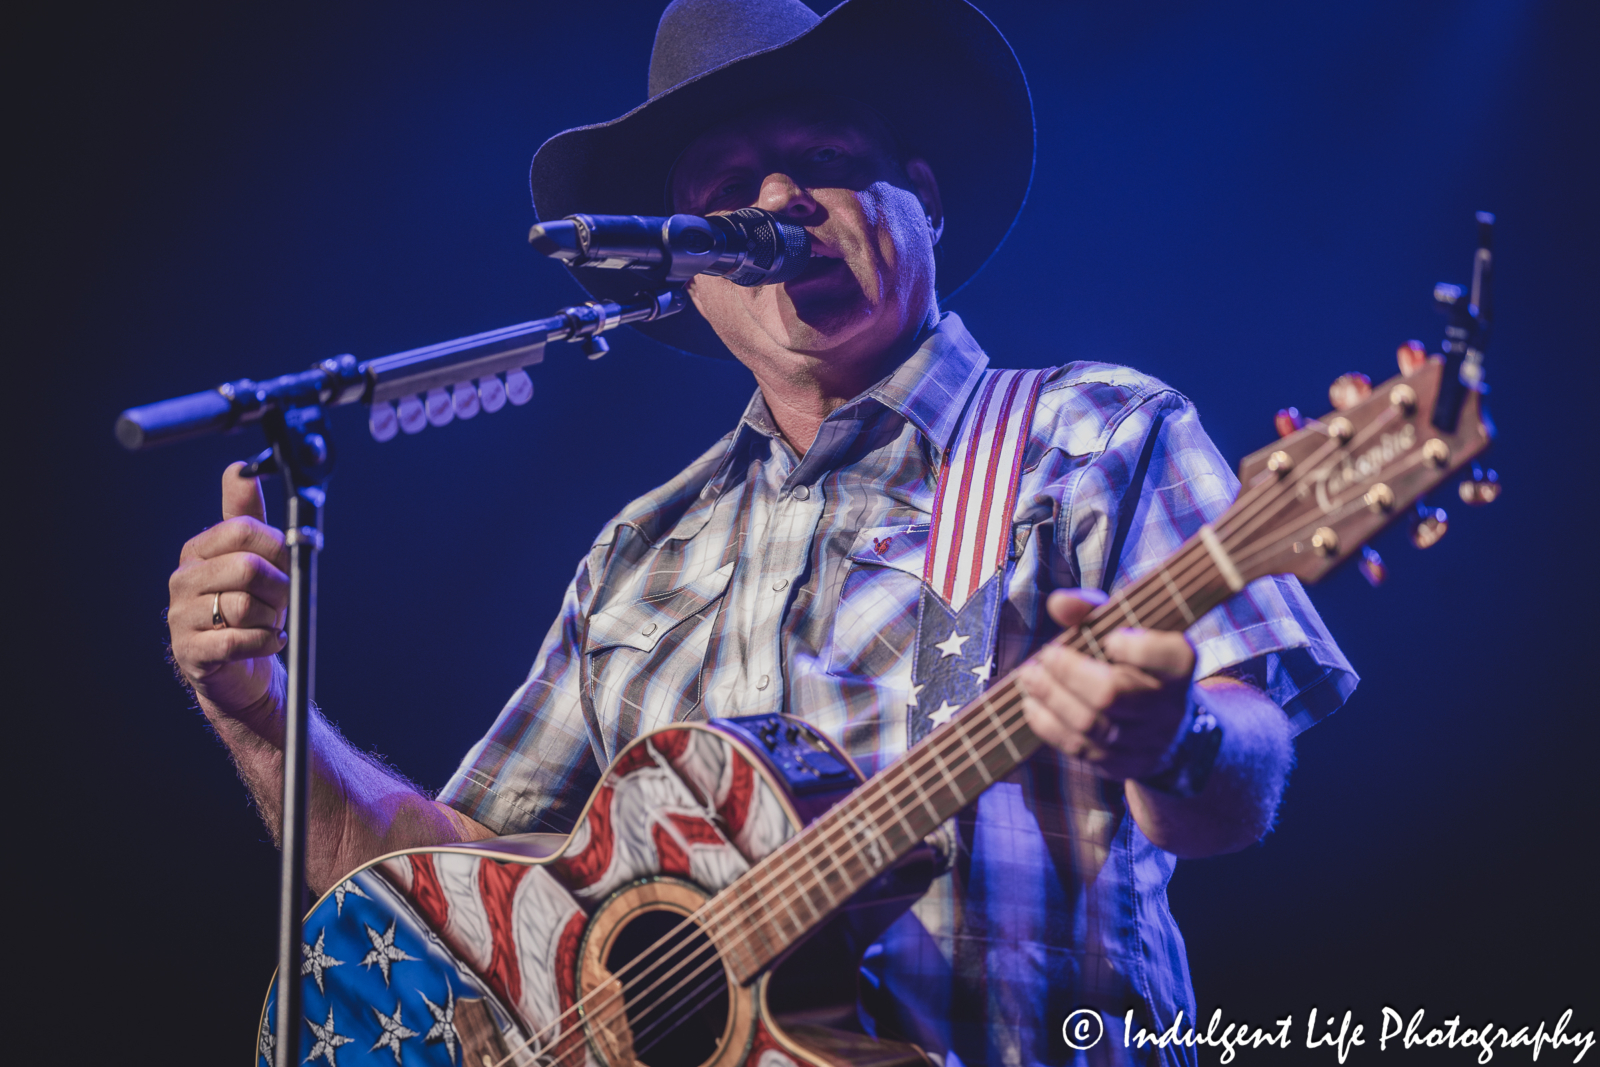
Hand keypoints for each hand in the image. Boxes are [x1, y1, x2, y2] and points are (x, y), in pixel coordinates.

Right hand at [167, 463, 288, 722]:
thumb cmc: (250, 609)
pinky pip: (237, 640)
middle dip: (279, 587)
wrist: (241, 669)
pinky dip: (265, 642)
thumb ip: (246, 514)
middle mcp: (183, 580)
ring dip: (272, 618)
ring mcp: (181, 617)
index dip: (278, 548)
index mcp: (199, 551)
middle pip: (247, 568)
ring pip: (244, 605)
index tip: (287, 565)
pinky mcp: (191, 653)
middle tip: (282, 601)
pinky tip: (270, 641)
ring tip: (270, 623)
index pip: (244, 530)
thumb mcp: (254, 558)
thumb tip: (238, 469)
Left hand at [1017, 589, 1196, 779]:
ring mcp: (1145, 741)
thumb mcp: (1126, 633)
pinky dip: (1049, 724)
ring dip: (1051, 697)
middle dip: (1069, 673)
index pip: (1169, 657)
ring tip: (1030, 677)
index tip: (1111, 639)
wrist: (1167, 730)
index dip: (1138, 648)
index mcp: (1178, 666)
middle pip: (1113, 694)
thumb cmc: (1137, 667)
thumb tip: (1058, 603)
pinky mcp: (1121, 765)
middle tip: (1045, 656)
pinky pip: (1079, 747)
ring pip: (1090, 723)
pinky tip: (1032, 705)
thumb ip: (1093, 612)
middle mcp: (1167, 707)